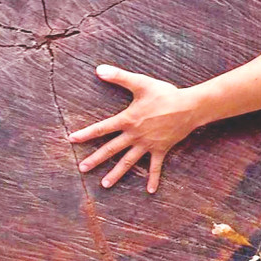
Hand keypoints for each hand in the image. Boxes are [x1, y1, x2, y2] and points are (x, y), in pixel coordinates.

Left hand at [66, 64, 201, 192]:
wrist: (188, 107)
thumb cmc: (164, 94)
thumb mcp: (140, 82)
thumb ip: (118, 76)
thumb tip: (98, 69)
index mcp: (128, 120)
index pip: (102, 128)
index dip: (86, 134)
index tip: (72, 140)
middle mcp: (135, 135)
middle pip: (111, 149)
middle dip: (96, 159)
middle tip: (83, 168)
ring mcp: (147, 144)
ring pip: (128, 161)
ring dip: (116, 173)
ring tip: (105, 184)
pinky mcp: (160, 149)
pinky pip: (155, 167)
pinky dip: (153, 178)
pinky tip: (150, 191)